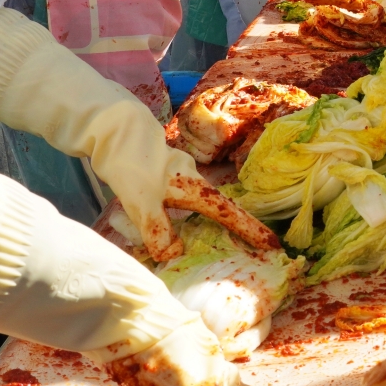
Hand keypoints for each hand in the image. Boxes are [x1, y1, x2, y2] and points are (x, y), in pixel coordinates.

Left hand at [97, 129, 280, 260]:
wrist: (112, 130)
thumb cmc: (132, 164)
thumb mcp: (143, 203)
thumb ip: (158, 232)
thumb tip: (174, 256)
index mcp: (194, 187)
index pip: (229, 213)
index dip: (251, 230)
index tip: (274, 244)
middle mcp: (192, 180)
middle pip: (219, 208)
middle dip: (235, 228)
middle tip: (249, 249)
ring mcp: (178, 175)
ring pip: (198, 205)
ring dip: (205, 223)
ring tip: (209, 243)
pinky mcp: (162, 175)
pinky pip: (180, 202)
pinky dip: (182, 218)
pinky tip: (170, 226)